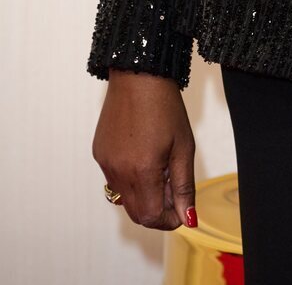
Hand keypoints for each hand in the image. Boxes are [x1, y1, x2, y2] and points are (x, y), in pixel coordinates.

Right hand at [92, 69, 197, 231]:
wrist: (139, 76)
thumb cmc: (165, 106)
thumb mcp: (184, 147)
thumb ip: (184, 186)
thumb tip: (187, 218)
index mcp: (142, 171)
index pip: (151, 217)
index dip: (169, 219)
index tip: (181, 209)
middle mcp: (118, 171)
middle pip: (137, 213)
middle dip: (157, 209)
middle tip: (173, 187)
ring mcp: (105, 163)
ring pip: (124, 197)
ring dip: (144, 194)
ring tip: (160, 166)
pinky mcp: (98, 153)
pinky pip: (114, 179)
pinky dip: (130, 178)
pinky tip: (143, 154)